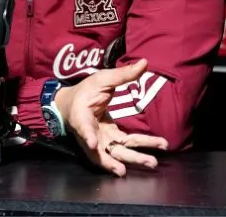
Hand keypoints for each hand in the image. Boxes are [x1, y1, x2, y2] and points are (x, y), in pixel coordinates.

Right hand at [54, 58, 168, 176]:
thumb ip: (123, 74)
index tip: (92, 143)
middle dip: (129, 156)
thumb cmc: (85, 91)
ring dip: (135, 159)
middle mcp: (90, 134)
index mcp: (82, 117)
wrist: (72, 105)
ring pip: (117, 153)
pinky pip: (121, 150)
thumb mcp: (101, 79)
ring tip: (153, 163)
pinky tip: (149, 157)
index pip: (84, 128)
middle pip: (108, 149)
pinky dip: (133, 156)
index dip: (88, 135)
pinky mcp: (106, 142)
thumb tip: (145, 63)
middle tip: (149, 161)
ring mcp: (99, 141)